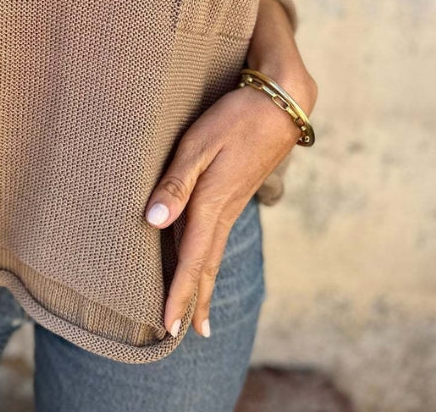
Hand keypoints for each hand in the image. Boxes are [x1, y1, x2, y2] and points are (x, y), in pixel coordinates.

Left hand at [143, 55, 316, 338]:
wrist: (281, 101)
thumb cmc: (234, 117)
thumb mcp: (198, 143)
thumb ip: (176, 181)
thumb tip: (154, 221)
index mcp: (212, 202)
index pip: (191, 259)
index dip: (178, 293)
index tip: (166, 327)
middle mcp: (224, 209)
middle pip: (205, 264)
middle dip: (193, 299)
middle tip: (182, 334)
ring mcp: (233, 201)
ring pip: (213, 252)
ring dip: (203, 283)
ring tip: (197, 314)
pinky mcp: (236, 190)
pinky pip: (218, 235)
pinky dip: (208, 258)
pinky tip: (204, 259)